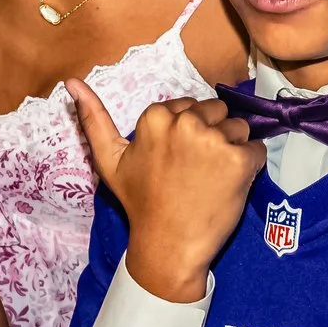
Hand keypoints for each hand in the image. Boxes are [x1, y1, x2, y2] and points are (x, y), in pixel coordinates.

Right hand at [71, 79, 262, 303]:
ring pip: (239, 129)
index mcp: (156, 116)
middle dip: (212, 135)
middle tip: (196, 171)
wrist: (167, 245)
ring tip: (213, 179)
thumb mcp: (109, 160)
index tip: (178, 161)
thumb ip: (93, 119)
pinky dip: (250, 166)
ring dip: (232, 150)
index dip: (189, 134)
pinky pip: (257, 149)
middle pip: (217, 112)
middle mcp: (185, 122)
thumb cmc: (140, 203)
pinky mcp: (239, 160)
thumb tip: (70, 81)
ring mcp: (214, 140)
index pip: (190, 107)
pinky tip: (230, 186)